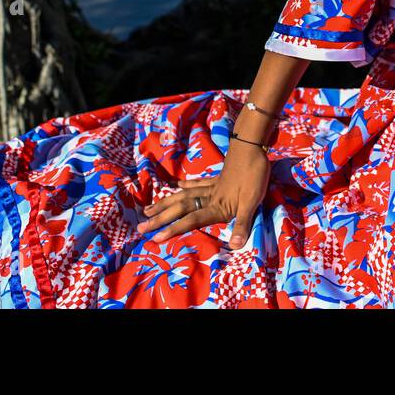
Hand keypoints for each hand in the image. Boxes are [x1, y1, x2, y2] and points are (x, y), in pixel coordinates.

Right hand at [136, 142, 269, 248]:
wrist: (252, 147)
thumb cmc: (254, 175)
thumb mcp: (252, 201)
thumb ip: (242, 223)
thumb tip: (235, 247)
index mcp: (217, 206)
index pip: (191, 220)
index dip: (173, 230)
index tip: (155, 238)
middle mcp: (209, 197)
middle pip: (181, 208)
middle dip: (161, 218)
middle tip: (140, 227)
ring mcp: (212, 186)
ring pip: (183, 195)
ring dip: (166, 203)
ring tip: (148, 209)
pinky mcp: (217, 178)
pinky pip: (197, 183)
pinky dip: (185, 185)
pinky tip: (175, 185)